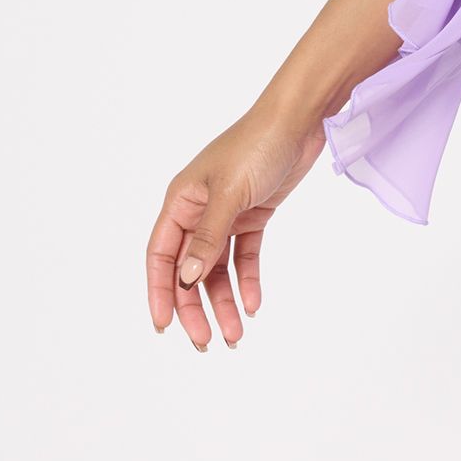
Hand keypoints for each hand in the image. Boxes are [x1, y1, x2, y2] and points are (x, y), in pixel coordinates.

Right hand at [145, 106, 327, 349]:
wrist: (300, 119)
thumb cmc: (257, 145)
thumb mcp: (230, 193)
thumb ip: (208, 237)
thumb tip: (187, 279)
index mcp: (181, 202)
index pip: (161, 256)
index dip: (159, 292)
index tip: (164, 327)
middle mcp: (199, 210)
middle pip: (190, 269)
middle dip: (195, 307)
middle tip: (206, 342)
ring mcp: (227, 214)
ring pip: (218, 268)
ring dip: (224, 301)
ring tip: (235, 335)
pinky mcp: (254, 214)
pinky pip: (245, 255)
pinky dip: (248, 279)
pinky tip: (254, 304)